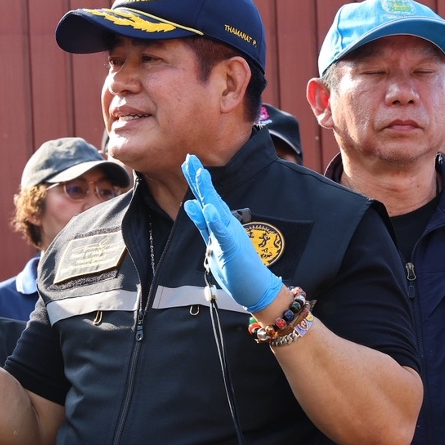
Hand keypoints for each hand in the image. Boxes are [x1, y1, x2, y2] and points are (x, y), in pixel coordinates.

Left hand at [180, 155, 281, 311]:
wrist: (257, 287)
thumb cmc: (236, 267)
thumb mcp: (212, 243)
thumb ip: (202, 224)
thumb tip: (189, 205)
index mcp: (220, 223)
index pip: (205, 198)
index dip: (196, 180)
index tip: (188, 161)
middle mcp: (226, 224)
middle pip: (210, 197)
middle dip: (199, 177)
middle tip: (189, 157)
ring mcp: (229, 235)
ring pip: (216, 209)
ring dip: (206, 192)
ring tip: (198, 173)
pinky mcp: (232, 248)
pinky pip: (222, 232)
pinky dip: (214, 220)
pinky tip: (208, 207)